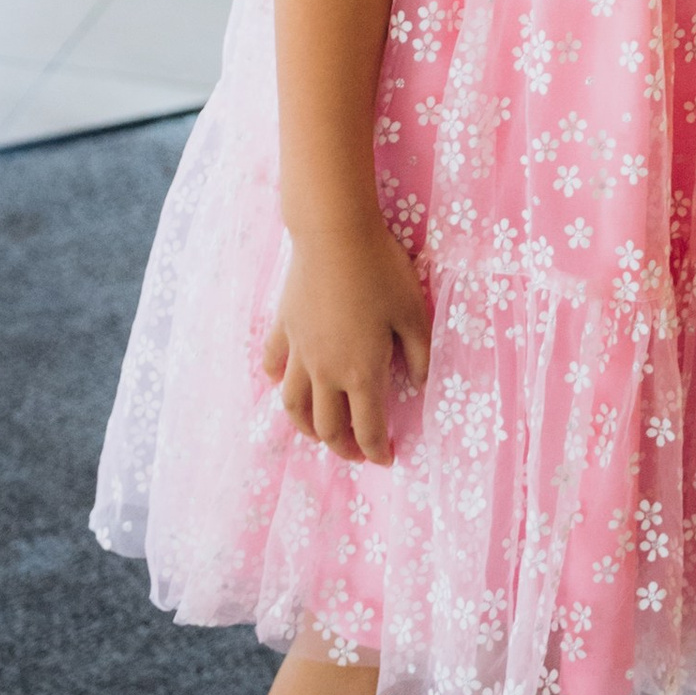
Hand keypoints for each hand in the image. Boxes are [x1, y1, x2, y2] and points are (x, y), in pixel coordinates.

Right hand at [264, 221, 431, 465]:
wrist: (335, 234)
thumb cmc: (380, 270)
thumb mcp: (414, 312)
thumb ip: (420, 354)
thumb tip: (419, 385)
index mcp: (361, 373)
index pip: (368, 427)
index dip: (378, 450)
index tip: (387, 460)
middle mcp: (325, 372)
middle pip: (328, 426)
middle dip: (344, 448)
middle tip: (357, 454)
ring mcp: (300, 352)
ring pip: (294, 406)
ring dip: (307, 428)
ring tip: (320, 434)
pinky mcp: (284, 328)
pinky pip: (275, 365)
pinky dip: (279, 381)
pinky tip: (285, 383)